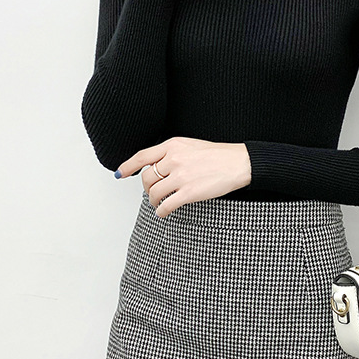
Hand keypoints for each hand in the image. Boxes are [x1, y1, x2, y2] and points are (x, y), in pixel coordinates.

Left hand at [114, 137, 251, 216]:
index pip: (142, 157)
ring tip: (159, 203)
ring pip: (153, 193)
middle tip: (152, 192)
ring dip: (153, 201)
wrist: (238, 163)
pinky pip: (165, 205)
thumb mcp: (190, 146)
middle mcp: (173, 159)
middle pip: (146, 178)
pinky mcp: (188, 193)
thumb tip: (156, 167)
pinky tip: (163, 212)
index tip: (121, 174)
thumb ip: (172, 153)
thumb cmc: (217, 155)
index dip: (128, 166)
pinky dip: (161, 211)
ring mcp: (180, 177)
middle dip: (146, 188)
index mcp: (172, 146)